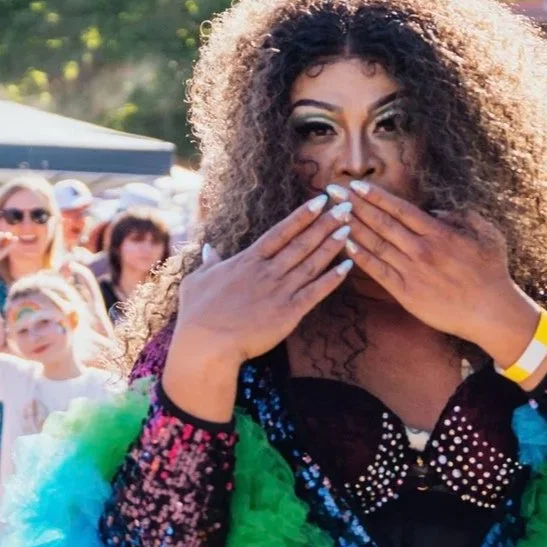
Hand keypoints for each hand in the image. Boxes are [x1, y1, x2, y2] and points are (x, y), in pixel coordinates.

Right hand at [173, 194, 353, 365]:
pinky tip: (347, 266)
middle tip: (346, 207)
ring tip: (349, 228)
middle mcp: (267, 271)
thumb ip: (209, 262)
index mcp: (247, 261)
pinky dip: (333, 279)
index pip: (280, 232)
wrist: (207, 344)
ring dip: (331, 245)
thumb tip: (210, 249)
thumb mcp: (197, 281)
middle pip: (302, 243)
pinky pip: (315, 292)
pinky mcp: (289, 313)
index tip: (319, 201)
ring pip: (312, 263)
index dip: (302, 216)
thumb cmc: (197, 315)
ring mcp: (280, 291)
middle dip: (325, 224)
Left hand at [335, 181, 541, 366]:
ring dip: (352, 227)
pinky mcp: (406, 294)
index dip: (375, 196)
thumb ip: (461, 216)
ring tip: (332, 214)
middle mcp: (422, 250)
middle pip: (381, 222)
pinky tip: (346, 246)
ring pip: (376, 245)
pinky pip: (378, 272)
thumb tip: (435, 211)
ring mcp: (412, 272)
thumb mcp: (486, 233)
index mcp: (439, 233)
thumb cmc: (492, 272)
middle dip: (354, 205)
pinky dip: (361, 258)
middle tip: (332, 191)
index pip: (399, 209)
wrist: (491, 312)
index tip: (355, 184)